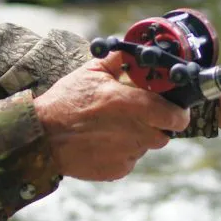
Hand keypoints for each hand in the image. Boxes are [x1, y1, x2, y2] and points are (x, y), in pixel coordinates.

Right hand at [33, 51, 190, 180]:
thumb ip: (119, 60)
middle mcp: (134, 132)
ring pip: (146, 146)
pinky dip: (123, 151)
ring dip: (138, 137)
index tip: (175, 108)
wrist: (42, 136)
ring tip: (114, 127)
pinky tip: (104, 141)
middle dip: (157, 124)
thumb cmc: (66, 101)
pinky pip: (130, 160)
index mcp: (130, 104)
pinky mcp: (116, 171)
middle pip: (164, 133)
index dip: (179, 112)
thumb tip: (134, 50)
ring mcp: (126, 154)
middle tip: (139, 114)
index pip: (175, 116)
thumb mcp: (91, 72)